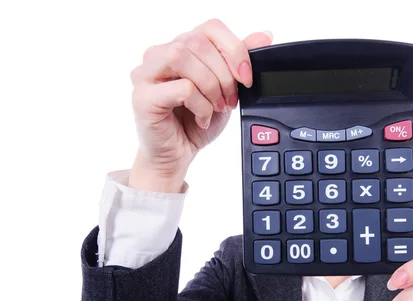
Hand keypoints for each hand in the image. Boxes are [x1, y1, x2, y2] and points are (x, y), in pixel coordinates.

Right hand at [128, 19, 272, 191]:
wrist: (177, 155)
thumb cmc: (195, 122)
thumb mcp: (226, 90)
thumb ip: (239, 62)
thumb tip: (264, 36)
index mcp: (181, 47)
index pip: (211, 28)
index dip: (234, 50)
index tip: (246, 78)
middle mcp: (159, 54)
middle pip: (198, 42)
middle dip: (224, 74)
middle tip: (229, 100)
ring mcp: (146, 74)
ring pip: (183, 57)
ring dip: (210, 86)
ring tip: (215, 107)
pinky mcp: (142, 96)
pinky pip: (181, 88)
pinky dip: (201, 105)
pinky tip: (202, 118)